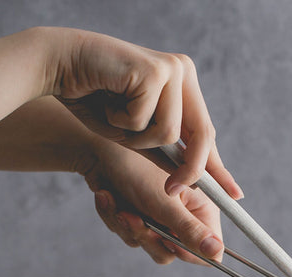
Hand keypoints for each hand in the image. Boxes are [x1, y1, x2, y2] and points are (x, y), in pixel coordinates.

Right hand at [48, 28, 241, 199]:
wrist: (56, 65)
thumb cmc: (94, 100)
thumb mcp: (138, 136)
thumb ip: (168, 153)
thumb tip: (198, 180)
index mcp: (185, 86)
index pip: (206, 134)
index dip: (219, 168)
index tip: (236, 195)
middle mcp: (183, 73)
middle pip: (201, 137)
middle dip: (187, 170)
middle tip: (171, 190)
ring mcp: (171, 69)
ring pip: (169, 135)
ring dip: (137, 139)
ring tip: (116, 116)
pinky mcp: (154, 70)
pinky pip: (145, 122)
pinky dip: (122, 122)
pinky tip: (107, 102)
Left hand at [84, 136, 223, 264]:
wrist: (97, 146)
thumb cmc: (134, 163)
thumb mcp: (164, 202)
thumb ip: (190, 230)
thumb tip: (216, 253)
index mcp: (201, 208)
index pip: (210, 248)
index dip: (191, 251)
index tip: (169, 242)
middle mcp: (184, 215)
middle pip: (174, 251)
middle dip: (148, 236)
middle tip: (132, 216)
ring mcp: (160, 218)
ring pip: (148, 245)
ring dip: (126, 225)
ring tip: (113, 198)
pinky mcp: (139, 217)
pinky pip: (129, 235)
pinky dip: (114, 217)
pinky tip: (107, 195)